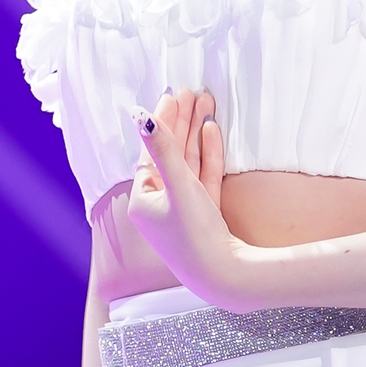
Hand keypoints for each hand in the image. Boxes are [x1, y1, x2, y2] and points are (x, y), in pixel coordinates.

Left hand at [126, 89, 238, 302]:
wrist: (224, 274)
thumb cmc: (193, 234)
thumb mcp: (177, 185)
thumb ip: (163, 148)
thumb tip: (142, 116)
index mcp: (143, 200)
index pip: (151, 152)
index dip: (162, 122)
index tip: (173, 96)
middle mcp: (160, 204)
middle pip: (170, 154)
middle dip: (182, 122)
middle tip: (192, 92)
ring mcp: (184, 208)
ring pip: (189, 163)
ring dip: (197, 133)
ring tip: (207, 102)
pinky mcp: (204, 212)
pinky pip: (204, 177)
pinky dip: (208, 154)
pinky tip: (211, 130)